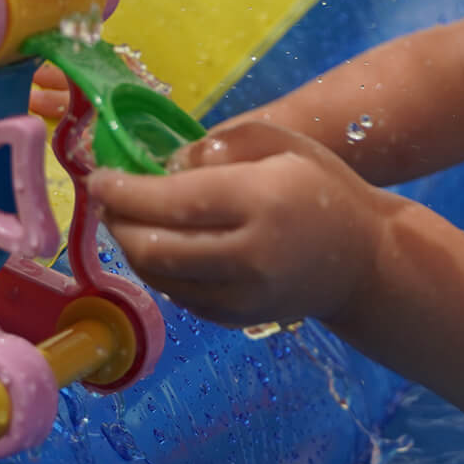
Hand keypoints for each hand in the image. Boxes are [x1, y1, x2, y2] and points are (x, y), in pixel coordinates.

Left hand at [87, 120, 402, 328]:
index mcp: (261, 200)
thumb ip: (218, 147)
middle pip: (154, 246)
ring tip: (128, 219)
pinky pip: (178, 296)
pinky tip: (159, 246)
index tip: (99, 177)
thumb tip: (161, 167)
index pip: (173, 200)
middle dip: (118, 221)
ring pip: (158, 277)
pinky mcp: (237, 320)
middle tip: (108, 198)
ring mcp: (242, 296)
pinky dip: (157, 270)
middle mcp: (248, 254)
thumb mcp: (279, 143)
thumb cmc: (321, 186)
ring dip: (131, 247)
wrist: (364, 260)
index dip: (125, 190)